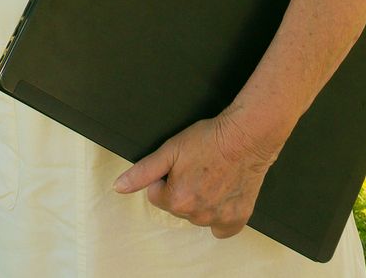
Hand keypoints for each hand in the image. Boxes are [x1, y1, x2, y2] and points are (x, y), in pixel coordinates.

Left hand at [113, 112, 280, 238]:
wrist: (246, 136)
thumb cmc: (210, 139)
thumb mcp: (170, 150)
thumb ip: (143, 172)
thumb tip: (119, 187)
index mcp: (177, 199)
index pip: (157, 194)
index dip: (166, 176)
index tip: (182, 163)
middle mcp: (197, 215)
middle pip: (178, 206)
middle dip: (183, 189)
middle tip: (199, 167)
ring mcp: (219, 218)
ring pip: (199, 215)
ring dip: (201, 200)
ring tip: (213, 175)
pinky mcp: (238, 218)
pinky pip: (222, 229)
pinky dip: (221, 216)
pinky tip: (223, 196)